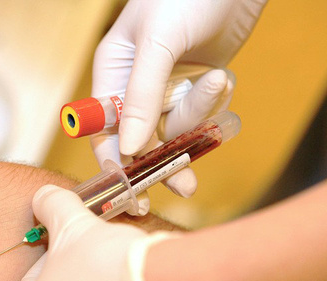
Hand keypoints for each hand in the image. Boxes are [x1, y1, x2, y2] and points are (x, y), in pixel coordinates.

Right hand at [91, 0, 266, 212]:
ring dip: (199, 115)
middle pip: (141, 140)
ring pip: (176, 129)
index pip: (105, 130)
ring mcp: (167, 90)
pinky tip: (221, 78)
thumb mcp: (158, 42)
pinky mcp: (195, 89)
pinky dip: (213, 103)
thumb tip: (128, 149)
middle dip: (164, 159)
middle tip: (185, 187)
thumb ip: (140, 96)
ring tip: (217, 82)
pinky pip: (200, 115)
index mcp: (112, 72)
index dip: (115, 162)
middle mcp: (135, 86)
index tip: (133, 192)